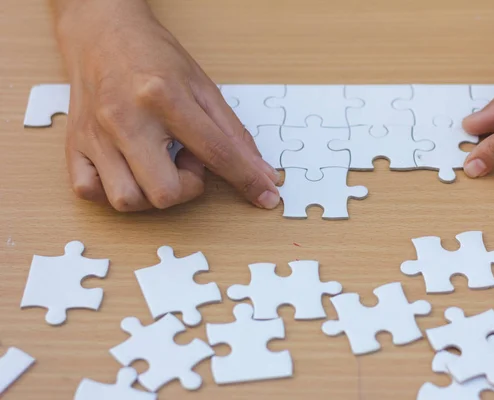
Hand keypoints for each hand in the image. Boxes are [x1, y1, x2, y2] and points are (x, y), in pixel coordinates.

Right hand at [52, 0, 279, 211]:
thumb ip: (234, 134)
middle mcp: (125, 119)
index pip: (215, 152)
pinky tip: (129, 171)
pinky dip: (114, 191)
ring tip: (157, 164)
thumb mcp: (203, 87)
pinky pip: (88, 192)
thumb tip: (263, 174)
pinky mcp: (74, 145)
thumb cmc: (154, 57)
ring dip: (152, 194)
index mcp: (164, 97)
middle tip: (185, 160)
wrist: (102, 32)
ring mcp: (94, 135)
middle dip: (187, 188)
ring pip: (127, 200)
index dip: (246, 180)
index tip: (266, 198)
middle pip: (164, 192)